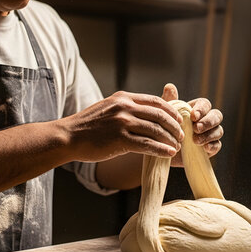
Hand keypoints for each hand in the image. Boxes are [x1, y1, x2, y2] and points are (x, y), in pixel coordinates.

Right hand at [62, 90, 183, 161]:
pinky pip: (147, 145)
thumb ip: (127, 107)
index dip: (171, 111)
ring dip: (170, 139)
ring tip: (176, 146)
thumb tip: (148, 114)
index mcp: (124, 97)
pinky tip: (168, 153)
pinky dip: (161, 149)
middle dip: (174, 126)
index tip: (179, 120)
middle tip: (181, 136)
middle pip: (160, 115)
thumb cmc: (89, 125)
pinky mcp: (119, 139)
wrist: (69, 136)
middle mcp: (124, 107)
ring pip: (156, 130)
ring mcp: (122, 122)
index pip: (156, 101)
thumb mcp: (109, 108)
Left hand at [160, 84, 223, 166]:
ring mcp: (210, 134)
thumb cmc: (165, 129)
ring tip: (195, 141)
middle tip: (196, 128)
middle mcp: (207, 120)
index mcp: (197, 109)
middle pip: (217, 116)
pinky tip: (204, 148)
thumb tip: (169, 86)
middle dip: (208, 122)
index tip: (193, 116)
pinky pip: (217, 145)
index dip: (202, 109)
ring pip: (219, 131)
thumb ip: (169, 102)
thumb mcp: (165, 115)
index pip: (205, 104)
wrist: (164, 151)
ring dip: (208, 135)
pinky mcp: (210, 148)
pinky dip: (212, 146)